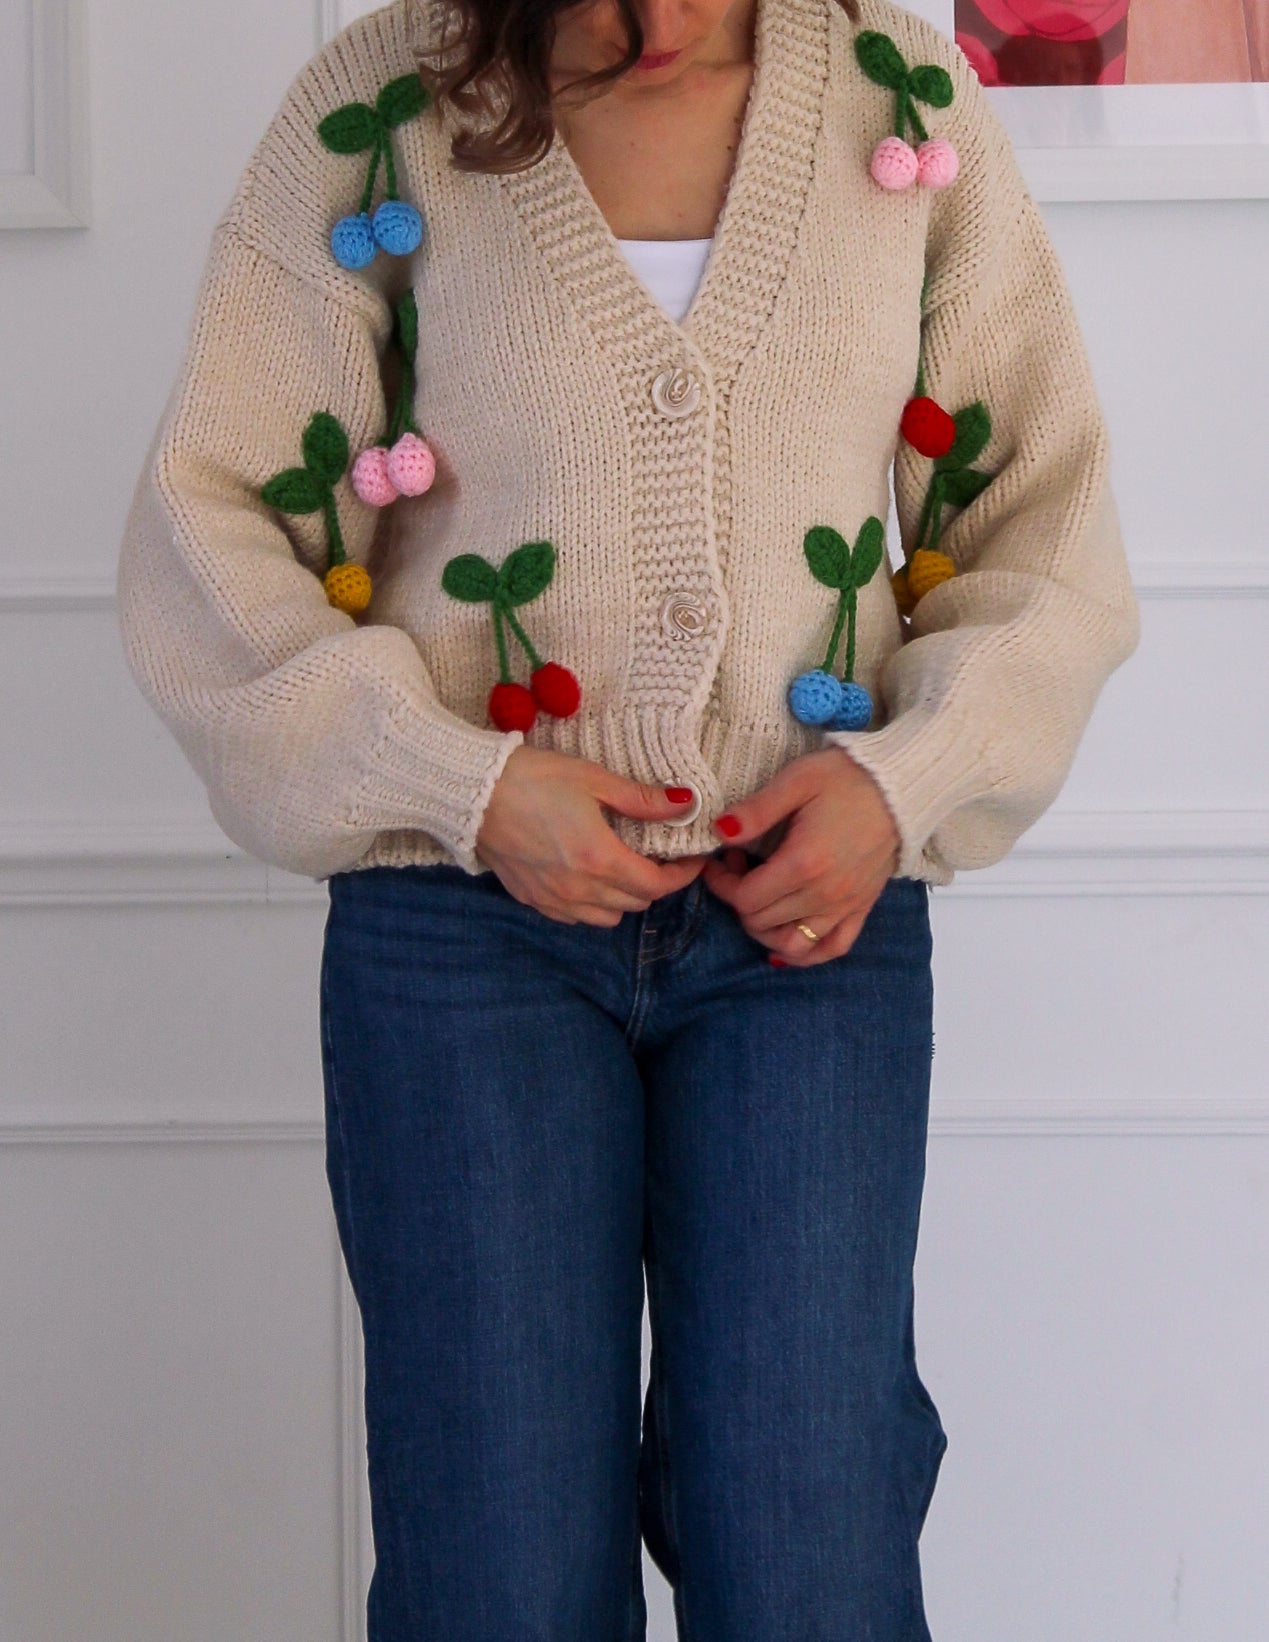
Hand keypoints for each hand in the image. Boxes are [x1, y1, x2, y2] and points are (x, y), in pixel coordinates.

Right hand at [475, 745, 709, 925]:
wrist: (472, 792)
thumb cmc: (533, 778)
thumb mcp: (593, 780)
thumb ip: (642, 800)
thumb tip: (685, 804)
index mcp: (600, 859)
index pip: (657, 886)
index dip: (682, 876)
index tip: (692, 860)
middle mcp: (579, 889)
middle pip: (635, 904)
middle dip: (655, 883)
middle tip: (658, 856)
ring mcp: (553, 899)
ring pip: (606, 918)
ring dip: (624, 898)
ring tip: (623, 868)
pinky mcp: (531, 899)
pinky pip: (574, 917)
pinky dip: (592, 906)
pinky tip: (588, 878)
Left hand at [700, 748, 900, 966]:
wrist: (901, 786)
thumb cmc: (847, 778)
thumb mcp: (797, 780)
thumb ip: (756, 810)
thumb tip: (719, 831)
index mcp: (803, 863)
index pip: (745, 899)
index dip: (722, 884)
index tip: (721, 861)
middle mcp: (824, 894)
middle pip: (762, 922)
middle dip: (739, 899)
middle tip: (739, 868)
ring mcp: (845, 906)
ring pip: (792, 945)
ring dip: (765, 930)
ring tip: (759, 901)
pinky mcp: (862, 909)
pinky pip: (832, 948)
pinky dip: (806, 953)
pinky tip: (787, 942)